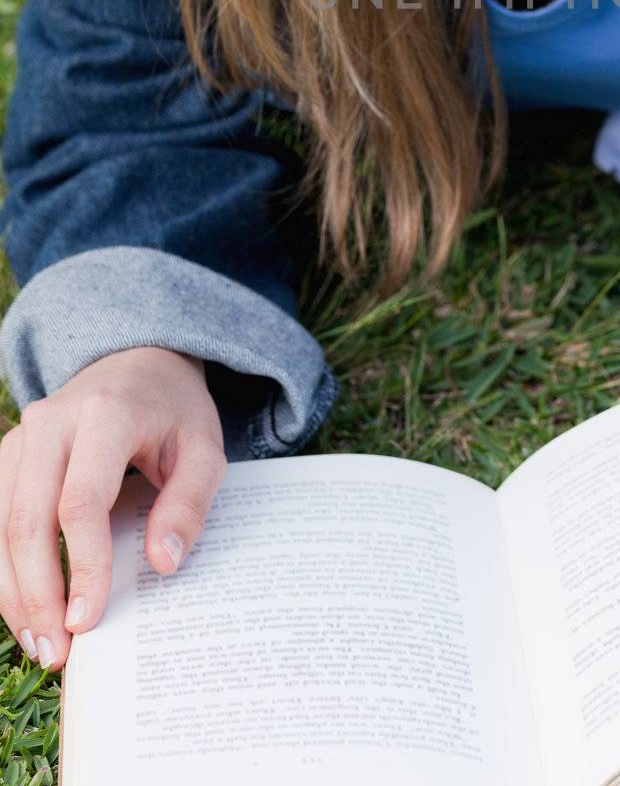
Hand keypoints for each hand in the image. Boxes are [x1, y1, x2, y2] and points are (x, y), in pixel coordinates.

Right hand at [0, 347, 226, 672]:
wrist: (136, 363)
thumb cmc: (173, 411)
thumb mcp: (204, 446)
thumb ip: (190, 502)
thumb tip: (163, 564)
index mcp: (106, 413)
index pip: (82, 501)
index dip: (81, 565)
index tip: (89, 619)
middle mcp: (50, 421)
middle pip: (27, 519)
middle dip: (37, 593)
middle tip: (57, 651)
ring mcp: (21, 437)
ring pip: (0, 525)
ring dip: (12, 592)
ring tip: (41, 643)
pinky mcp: (8, 456)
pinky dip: (4, 570)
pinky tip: (25, 610)